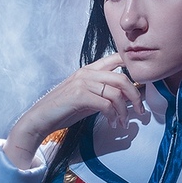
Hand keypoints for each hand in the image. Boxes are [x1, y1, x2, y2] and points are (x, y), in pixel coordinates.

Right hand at [4, 53, 145, 168]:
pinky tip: (112, 123)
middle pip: (122, 77)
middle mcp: (87, 73)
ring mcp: (82, 83)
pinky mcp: (79, 96)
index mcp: (89, 70)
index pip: (116, 59)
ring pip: (116, 93)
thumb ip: (103, 94)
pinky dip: (113, 116)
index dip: (132, 69)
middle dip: (136, 96)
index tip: (140, 87)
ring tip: (123, 123)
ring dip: (124, 111)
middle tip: (140, 110)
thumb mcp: (87, 98)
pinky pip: (106, 105)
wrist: (41, 118)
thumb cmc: (63, 110)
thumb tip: (125, 99)